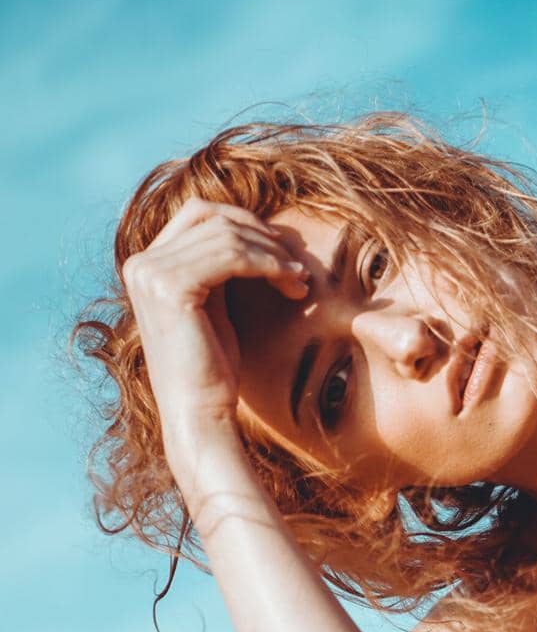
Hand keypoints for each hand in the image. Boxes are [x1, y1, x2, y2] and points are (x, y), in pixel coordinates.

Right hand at [120, 197, 309, 483]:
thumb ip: (218, 268)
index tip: (282, 255)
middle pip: (211, 217)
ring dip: (272, 254)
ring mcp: (151, 274)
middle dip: (261, 236)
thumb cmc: (213, 372)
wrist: (201, 417)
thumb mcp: (215, 307)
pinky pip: (232, 256)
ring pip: (226, 235)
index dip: (246, 225)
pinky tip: (291, 286)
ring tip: (300, 282)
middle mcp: (140, 264)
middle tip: (297, 268)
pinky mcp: (172, 288)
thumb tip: (253, 230)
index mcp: (146, 265)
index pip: (198, 215)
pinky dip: (268, 264)